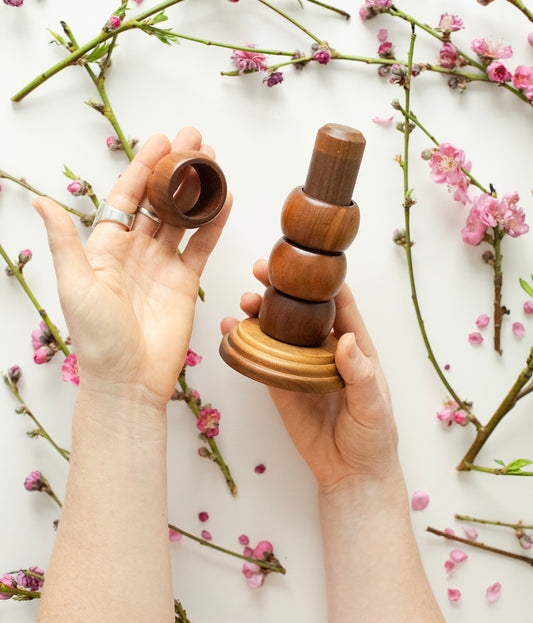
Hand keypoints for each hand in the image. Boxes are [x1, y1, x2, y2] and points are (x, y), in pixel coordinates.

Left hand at [35, 127, 231, 407]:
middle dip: (176, 169)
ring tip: (213, 161)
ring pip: (182, 218)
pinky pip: (201, 246)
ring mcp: (162, 266)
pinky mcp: (185, 283)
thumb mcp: (76, 284)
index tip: (161, 140)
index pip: (128, 197)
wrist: (128, 380)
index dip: (144, 167)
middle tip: (195, 140)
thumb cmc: (97, 338)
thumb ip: (65, 241)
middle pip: (158, 200)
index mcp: (107, 247)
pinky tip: (225, 199)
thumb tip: (40, 201)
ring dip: (197, 189)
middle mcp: (135, 252)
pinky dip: (214, 223)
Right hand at [221, 260, 400, 490]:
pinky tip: (230, 330)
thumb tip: (346, 341)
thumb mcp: (373, 406)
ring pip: (277, 329)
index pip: (340, 305)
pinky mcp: (279, 385)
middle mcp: (324, 349)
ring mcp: (299, 366)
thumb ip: (360, 375)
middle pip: (301, 309)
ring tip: (245, 300)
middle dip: (282, 288)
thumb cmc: (373, 437)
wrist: (350, 474)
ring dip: (260, 311)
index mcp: (354, 347)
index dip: (324, 281)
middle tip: (262, 271)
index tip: (305, 262)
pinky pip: (261, 360)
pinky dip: (244, 343)